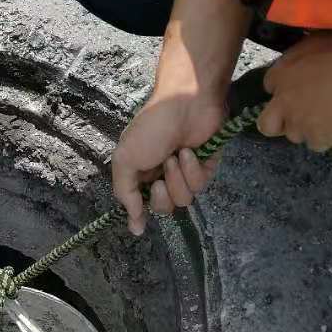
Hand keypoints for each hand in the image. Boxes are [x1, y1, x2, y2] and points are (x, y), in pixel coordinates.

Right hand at [112, 89, 225, 235]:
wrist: (185, 103)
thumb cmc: (151, 129)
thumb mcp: (125, 159)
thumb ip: (125, 193)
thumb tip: (134, 228)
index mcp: (140, 174)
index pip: (140, 205)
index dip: (141, 213)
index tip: (140, 224)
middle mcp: (162, 176)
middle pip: (164, 207)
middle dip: (162, 196)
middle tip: (160, 177)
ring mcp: (185, 172)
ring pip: (184, 199)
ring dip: (178, 179)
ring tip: (176, 156)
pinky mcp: (206, 167)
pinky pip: (201, 185)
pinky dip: (193, 169)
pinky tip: (190, 152)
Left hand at [259, 32, 331, 150]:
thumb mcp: (319, 40)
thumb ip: (301, 57)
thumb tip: (300, 61)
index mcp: (281, 72)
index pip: (269, 86)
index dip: (284, 89)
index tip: (299, 88)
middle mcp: (283, 101)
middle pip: (267, 124)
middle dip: (278, 122)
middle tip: (297, 115)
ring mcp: (299, 122)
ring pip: (294, 135)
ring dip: (306, 128)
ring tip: (329, 115)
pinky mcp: (318, 138)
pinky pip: (316, 144)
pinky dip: (326, 137)